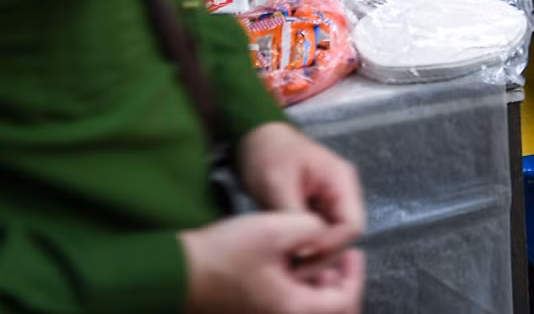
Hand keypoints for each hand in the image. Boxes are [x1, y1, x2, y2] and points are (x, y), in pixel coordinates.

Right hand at [181, 212, 364, 313]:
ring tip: (313, 256)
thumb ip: (313, 230)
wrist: (179, 272)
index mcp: (294, 310)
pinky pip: (291, 308)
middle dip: (339, 286)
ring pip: (310, 310)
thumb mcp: (276, 229)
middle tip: (337, 258)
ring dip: (320, 288)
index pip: (345, 302)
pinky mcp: (256, 313)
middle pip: (331, 312)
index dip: (354, 275)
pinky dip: (300, 290)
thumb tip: (326, 235)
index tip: (352, 251)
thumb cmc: (225, 254)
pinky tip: (293, 265)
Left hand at [238, 123, 365, 256]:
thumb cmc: (267, 154)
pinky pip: (318, 233)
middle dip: (322, 254)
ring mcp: (330, 201)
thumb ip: (295, 215)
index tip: (303, 256)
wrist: (254, 137)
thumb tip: (306, 248)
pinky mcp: (316, 208)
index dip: (332, 245)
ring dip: (313, 252)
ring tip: (288, 264)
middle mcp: (342, 192)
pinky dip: (305, 245)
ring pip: (331, 237)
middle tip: (293, 270)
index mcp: (341, 181)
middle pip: (344, 235)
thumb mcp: (278, 184)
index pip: (352, 225)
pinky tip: (287, 253)